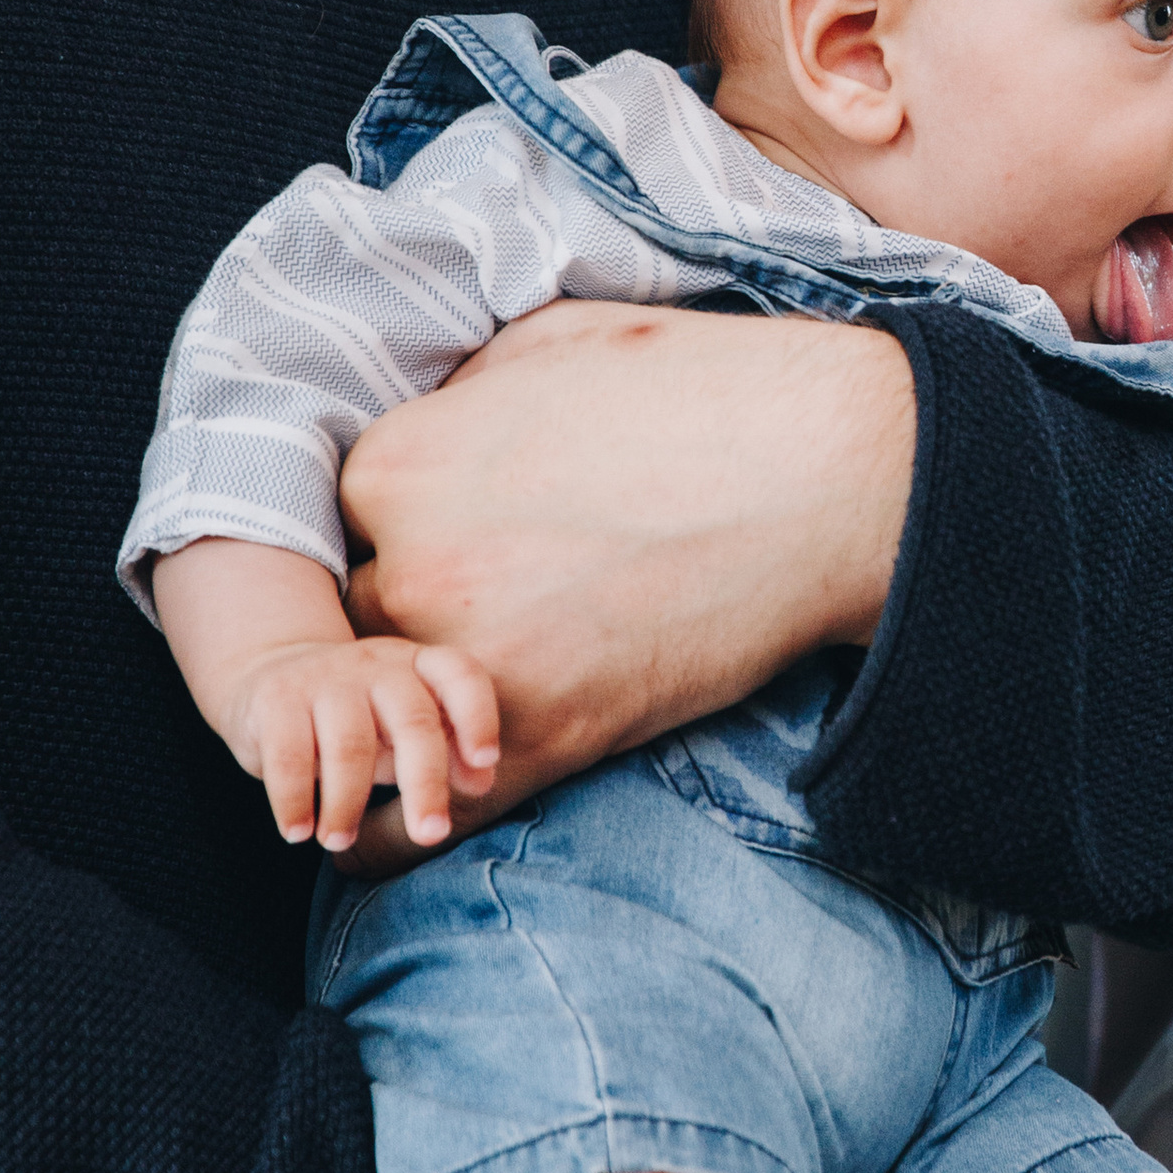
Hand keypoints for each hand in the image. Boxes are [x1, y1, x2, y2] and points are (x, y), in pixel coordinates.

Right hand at [222, 632, 498, 852]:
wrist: (266, 677)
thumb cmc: (357, 716)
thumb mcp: (403, 730)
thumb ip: (445, 752)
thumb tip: (482, 784)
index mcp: (418, 666)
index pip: (460, 675)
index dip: (478, 716)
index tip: (486, 762)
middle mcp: (377, 664)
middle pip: (413, 721)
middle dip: (426, 785)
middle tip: (430, 835)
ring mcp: (325, 677)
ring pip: (350, 747)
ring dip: (347, 805)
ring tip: (339, 842)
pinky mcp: (275, 699)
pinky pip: (289, 758)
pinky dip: (294, 802)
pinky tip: (298, 832)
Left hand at [338, 301, 913, 845]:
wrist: (829, 473)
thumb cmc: (708, 389)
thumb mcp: (555, 338)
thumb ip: (465, 388)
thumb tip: (441, 418)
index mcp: (401, 459)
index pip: (343, 527)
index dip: (393, 544)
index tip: (447, 555)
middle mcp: (413, 558)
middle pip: (354, 621)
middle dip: (398, 630)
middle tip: (467, 629)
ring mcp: (473, 654)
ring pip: (384, 716)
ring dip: (401, 726)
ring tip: (431, 732)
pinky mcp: (543, 734)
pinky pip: (418, 812)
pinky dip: (393, 832)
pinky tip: (389, 834)